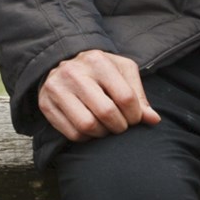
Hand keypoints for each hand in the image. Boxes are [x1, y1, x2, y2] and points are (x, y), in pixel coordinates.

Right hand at [38, 49, 160, 142]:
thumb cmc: (100, 70)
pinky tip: (90, 129)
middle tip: (121, 126)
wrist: (62, 63)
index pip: (125, 97)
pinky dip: (86, 138)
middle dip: (120, 127)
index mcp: (97, 61)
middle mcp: (74, 72)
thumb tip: (153, 120)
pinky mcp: (46, 104)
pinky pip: (72, 133)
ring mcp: (57, 88)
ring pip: (87, 126)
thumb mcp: (122, 71)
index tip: (134, 119)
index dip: (135, 115)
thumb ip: (139, 95)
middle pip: (106, 113)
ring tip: (106, 128)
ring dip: (102, 134)